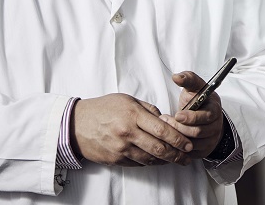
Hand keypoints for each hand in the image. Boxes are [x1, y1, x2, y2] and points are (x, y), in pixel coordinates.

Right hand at [72, 93, 192, 166]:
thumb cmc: (102, 109)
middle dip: (177, 154)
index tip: (188, 143)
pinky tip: (159, 161)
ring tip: (178, 160)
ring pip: (150, 159)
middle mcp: (127, 133)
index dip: (178, 139)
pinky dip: (151, 163)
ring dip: (166, 161)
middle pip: (159, 148)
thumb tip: (165, 119)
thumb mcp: (126, 100)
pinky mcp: (116, 159)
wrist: (76, 125)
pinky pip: (138, 164)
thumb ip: (147, 110)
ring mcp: (121, 148)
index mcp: (132, 115)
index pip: (162, 129)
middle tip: (188, 156)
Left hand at [161, 71, 225, 158]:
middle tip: (164, 119)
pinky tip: (168, 139)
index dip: (191, 117)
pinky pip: (189, 154)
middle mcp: (215, 125)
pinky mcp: (203, 151)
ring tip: (165, 127)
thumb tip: (176, 76)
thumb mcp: (194, 88)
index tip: (177, 115)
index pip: (206, 116)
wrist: (204, 118)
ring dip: (176, 136)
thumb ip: (187, 79)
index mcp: (214, 109)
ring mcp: (210, 140)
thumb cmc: (197, 101)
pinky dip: (177, 148)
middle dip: (179, 127)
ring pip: (192, 143)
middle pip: (197, 131)